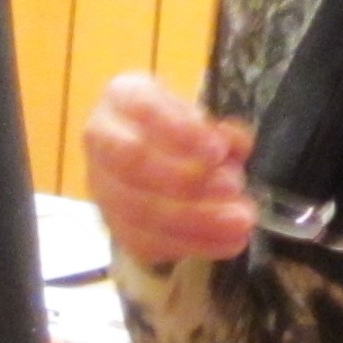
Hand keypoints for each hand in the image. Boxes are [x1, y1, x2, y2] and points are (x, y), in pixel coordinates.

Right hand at [85, 72, 253, 269]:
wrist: (154, 153)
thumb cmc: (180, 128)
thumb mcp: (205, 118)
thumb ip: (220, 131)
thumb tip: (233, 147)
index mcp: (123, 97)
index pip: (144, 109)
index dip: (180, 131)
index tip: (217, 149)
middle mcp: (101, 140)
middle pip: (134, 164)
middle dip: (188, 180)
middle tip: (234, 186)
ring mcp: (102, 186)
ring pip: (138, 210)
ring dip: (195, 218)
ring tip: (241, 220)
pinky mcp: (115, 225)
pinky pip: (147, 242)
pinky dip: (193, 244)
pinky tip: (230, 242)